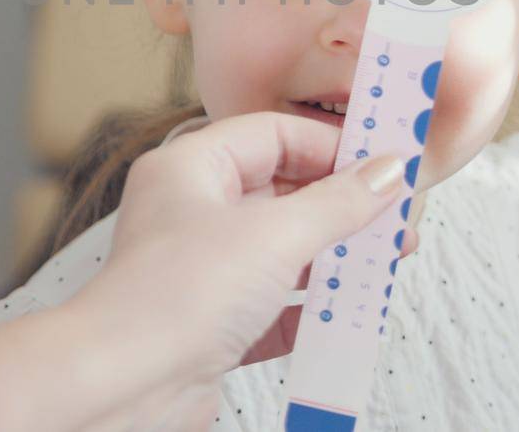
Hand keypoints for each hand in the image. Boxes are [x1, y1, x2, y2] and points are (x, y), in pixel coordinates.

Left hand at [74, 111, 411, 429]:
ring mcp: (198, 270)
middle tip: (393, 215)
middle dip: (340, 205)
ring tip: (384, 261)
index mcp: (190, 169)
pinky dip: (308, 309)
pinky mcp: (208, 325)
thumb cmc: (174, 298)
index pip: (272, 135)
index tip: (382, 163)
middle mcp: (189, 213)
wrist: (125, 384)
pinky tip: (344, 312)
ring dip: (331, 256)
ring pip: (279, 251)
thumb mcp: (276, 236)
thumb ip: (339, 204)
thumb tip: (385, 173)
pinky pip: (270, 307)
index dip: (330, 146)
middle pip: (280, 192)